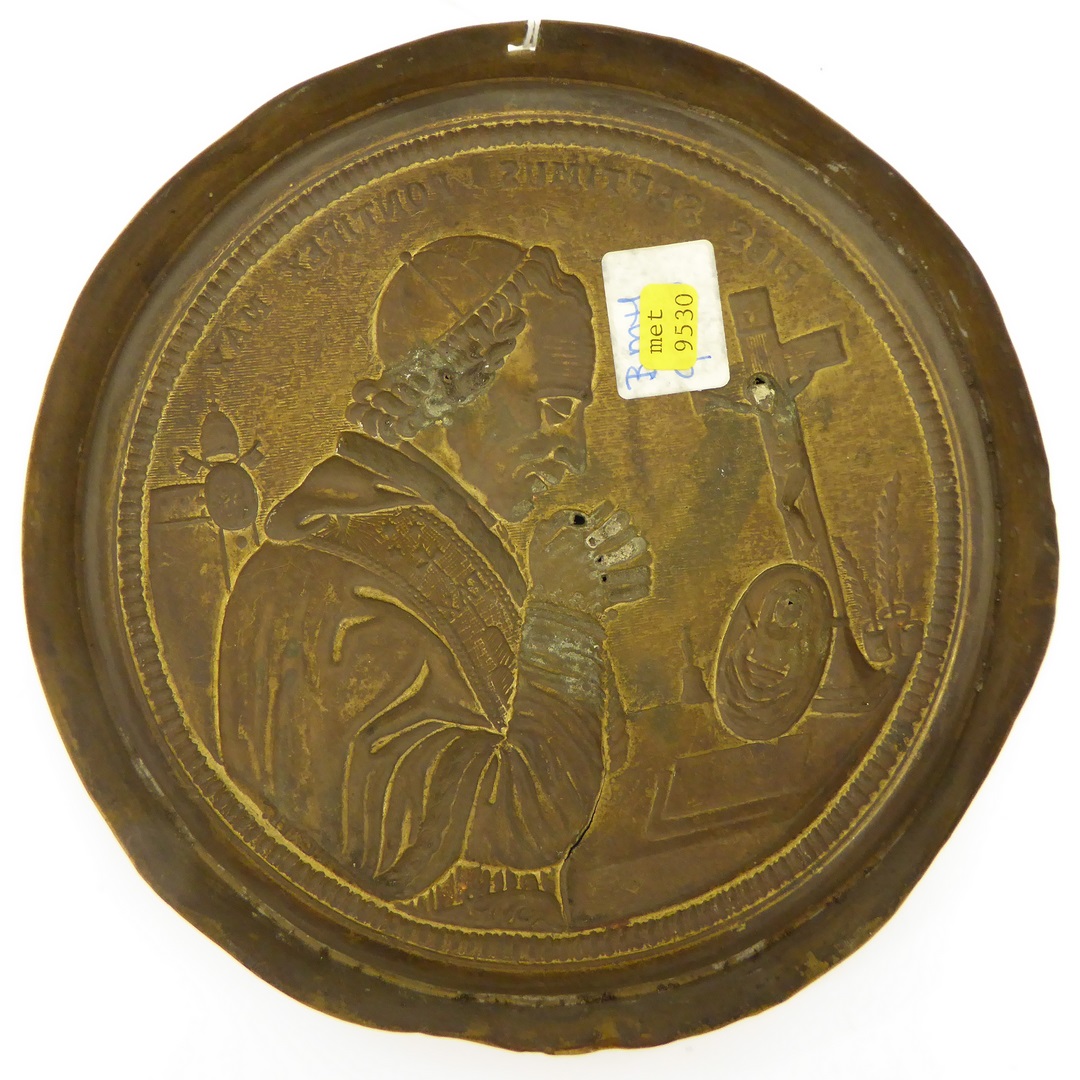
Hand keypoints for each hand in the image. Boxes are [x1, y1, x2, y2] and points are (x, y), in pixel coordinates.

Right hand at [528, 502, 651, 613]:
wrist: (546, 610)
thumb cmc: (542, 575)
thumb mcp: (537, 545)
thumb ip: (553, 525)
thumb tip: (579, 515)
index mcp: (574, 544)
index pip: (599, 519)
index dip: (612, 513)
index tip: (618, 513)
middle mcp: (589, 558)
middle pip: (618, 537)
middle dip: (629, 530)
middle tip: (634, 531)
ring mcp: (599, 578)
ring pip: (627, 561)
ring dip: (639, 553)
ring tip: (644, 551)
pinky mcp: (605, 598)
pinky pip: (629, 591)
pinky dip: (640, 585)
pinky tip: (645, 580)